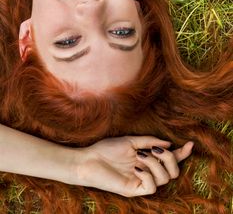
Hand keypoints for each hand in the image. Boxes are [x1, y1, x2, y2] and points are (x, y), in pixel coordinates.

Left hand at [69, 136, 193, 196]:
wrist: (89, 159)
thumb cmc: (107, 149)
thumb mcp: (131, 141)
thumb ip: (149, 141)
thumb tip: (168, 143)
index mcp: (147, 159)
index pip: (169, 159)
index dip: (182, 153)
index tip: (191, 144)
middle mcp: (147, 171)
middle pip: (173, 172)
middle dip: (171, 159)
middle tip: (156, 149)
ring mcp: (141, 181)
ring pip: (164, 178)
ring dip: (155, 164)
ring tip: (139, 156)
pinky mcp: (134, 189)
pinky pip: (151, 186)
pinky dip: (147, 174)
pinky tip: (136, 166)